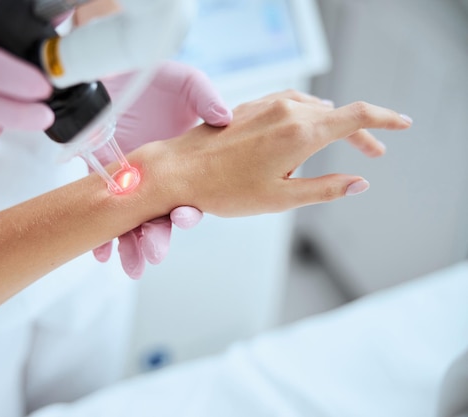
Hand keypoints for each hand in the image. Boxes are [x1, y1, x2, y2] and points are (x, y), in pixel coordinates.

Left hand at [93, 61, 232, 277]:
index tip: (187, 216)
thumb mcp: (184, 83)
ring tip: (134, 262)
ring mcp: (126, 181)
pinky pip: (99, 211)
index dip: (189, 209)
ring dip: (132, 244)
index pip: (187, 195)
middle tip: (154, 253)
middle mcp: (154, 177)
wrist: (109, 68)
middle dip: (158, 239)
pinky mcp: (97, 177)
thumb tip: (224, 118)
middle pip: (159, 216)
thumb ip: (204, 99)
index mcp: (179, 162)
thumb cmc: (150, 76)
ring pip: (131, 221)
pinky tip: (103, 251)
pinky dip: (100, 234)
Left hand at [139, 90, 412, 216]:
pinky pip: (290, 106)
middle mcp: (288, 111)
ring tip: (329, 153)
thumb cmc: (224, 190)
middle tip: (373, 153)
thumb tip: (360, 183)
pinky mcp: (251, 106)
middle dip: (358, 133)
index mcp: (301, 132)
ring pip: (314, 110)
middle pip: (338, 115)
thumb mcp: (282, 198)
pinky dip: (305, 120)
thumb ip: (326, 189)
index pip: (357, 117)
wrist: (178, 170)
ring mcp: (268, 105)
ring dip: (329, 128)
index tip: (403, 125)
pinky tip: (299, 136)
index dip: (385, 120)